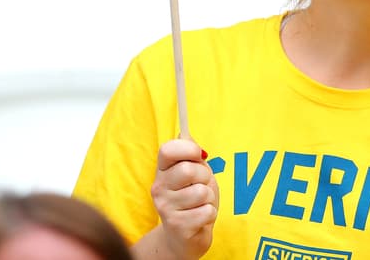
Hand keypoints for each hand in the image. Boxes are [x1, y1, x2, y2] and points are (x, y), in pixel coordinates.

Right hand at [151, 139, 218, 259]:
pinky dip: (210, 214)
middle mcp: (158, 188)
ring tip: (200, 204)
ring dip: (209, 198)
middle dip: (205, 177)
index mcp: (162, 171)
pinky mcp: (177, 226)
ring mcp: (165, 208)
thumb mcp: (193, 173)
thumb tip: (185, 133)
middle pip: (189, 170)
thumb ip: (191, 154)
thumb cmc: (192, 199)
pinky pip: (207, 211)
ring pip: (202, 192)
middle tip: (201, 185)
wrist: (184, 237)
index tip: (199, 154)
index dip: (188, 148)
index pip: (167, 149)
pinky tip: (199, 218)